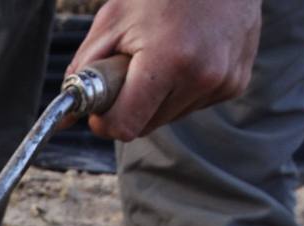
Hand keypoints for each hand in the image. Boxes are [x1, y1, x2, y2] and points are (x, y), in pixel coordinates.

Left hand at [68, 0, 261, 142]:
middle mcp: (202, 76)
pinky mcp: (236, 83)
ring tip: (163, 55)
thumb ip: (85, 70)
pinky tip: (187, 55)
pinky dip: (183, 89)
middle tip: (131, 70)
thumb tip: (67, 115)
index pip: (126, 126)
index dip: (106, 120)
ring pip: (170, 117)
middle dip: (131, 107)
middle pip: (147, 126)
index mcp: (169, 60)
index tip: (101, 107)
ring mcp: (224, 81)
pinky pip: (195, 104)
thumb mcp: (114, 21)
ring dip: (158, 98)